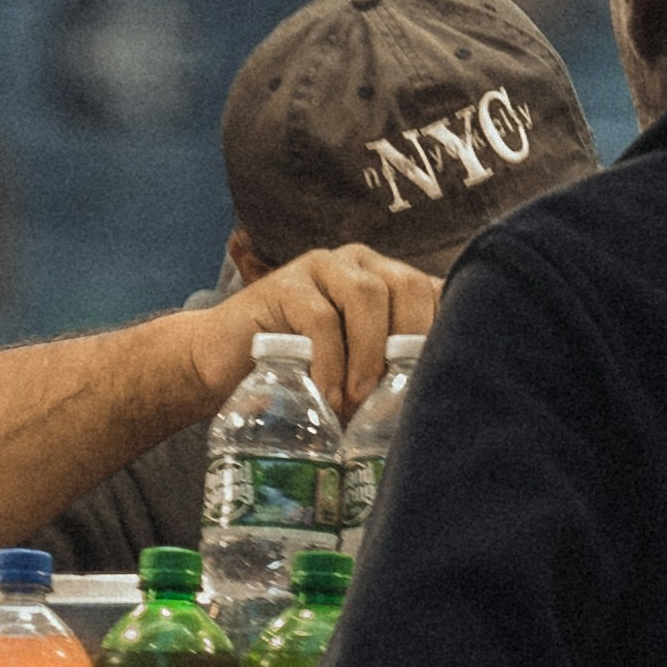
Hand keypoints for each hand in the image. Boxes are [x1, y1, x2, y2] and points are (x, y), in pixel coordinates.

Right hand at [206, 243, 442, 414]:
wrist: (222, 366)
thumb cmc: (300, 376)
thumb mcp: (356, 373)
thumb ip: (394, 371)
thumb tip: (444, 402)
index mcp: (387, 281)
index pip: (434, 292)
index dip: (444, 331)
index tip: (438, 380)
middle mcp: (359, 264)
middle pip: (407, 285)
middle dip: (408, 342)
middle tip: (394, 394)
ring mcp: (319, 267)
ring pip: (367, 294)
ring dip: (368, 353)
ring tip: (357, 398)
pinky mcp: (282, 283)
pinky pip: (320, 316)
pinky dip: (329, 360)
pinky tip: (326, 392)